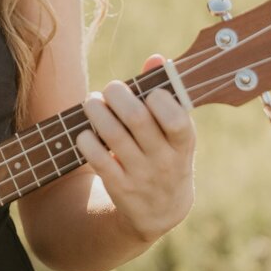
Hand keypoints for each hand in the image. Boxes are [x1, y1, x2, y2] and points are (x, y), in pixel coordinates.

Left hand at [76, 54, 195, 245]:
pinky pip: (97, 159)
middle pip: (138, 120)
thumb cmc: (167, 155)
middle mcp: (165, 161)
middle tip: (111, 89)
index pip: (176, 120)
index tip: (148, 92)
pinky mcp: (119, 188)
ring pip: (113, 136)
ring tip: (92, 102)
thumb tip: (155, 58)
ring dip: (97, 111)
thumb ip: (166, 94)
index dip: (159, 99)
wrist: (161, 212)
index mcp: (184, 143)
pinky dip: (87, 139)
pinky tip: (86, 131)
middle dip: (118, 96)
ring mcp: (142, 177)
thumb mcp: (175, 132)